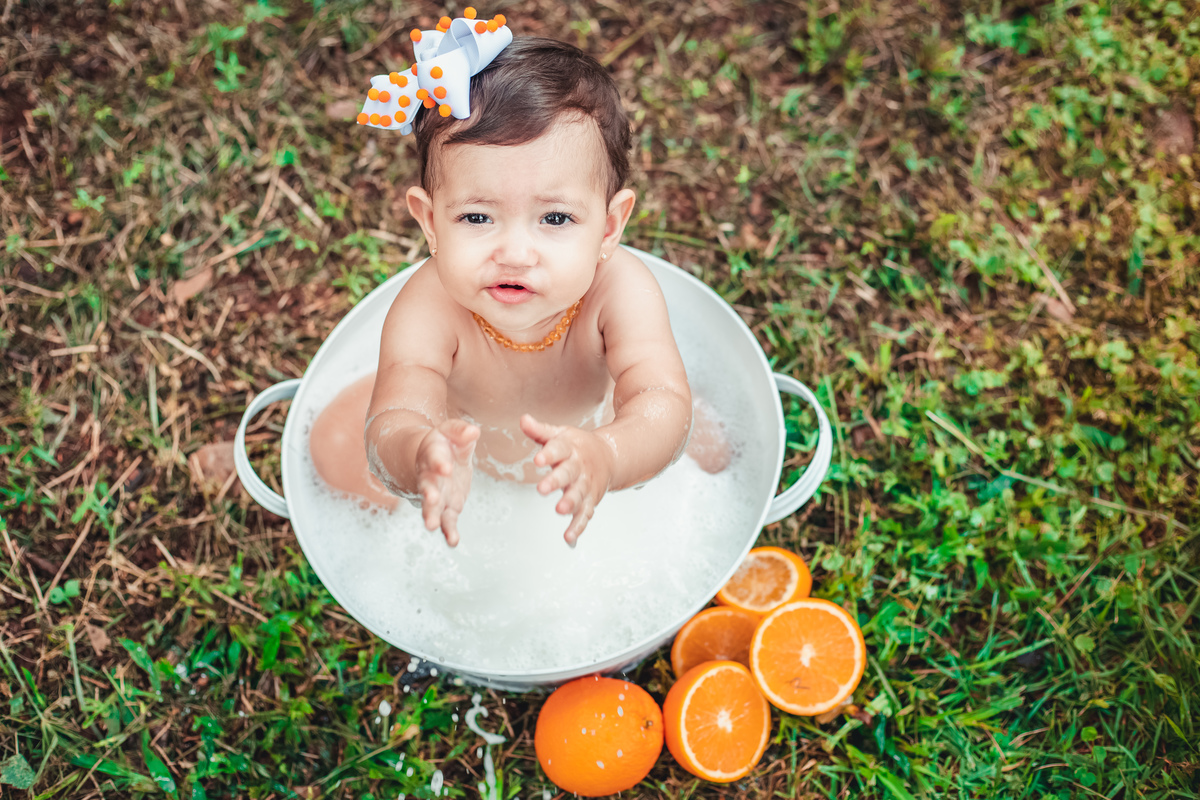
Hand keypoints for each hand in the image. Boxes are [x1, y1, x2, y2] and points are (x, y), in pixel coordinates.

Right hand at [415, 419, 479, 546]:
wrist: (433, 459)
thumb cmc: (445, 443)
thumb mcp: (453, 431)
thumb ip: (462, 432)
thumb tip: (474, 431)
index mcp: (431, 454)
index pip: (434, 458)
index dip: (439, 463)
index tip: (445, 468)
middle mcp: (430, 477)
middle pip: (428, 486)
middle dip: (429, 494)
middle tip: (431, 500)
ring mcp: (437, 494)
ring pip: (432, 507)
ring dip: (432, 516)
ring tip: (432, 527)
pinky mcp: (447, 507)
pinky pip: (447, 521)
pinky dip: (449, 531)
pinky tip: (453, 541)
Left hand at [521, 414, 615, 545]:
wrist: (610, 456)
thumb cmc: (578, 446)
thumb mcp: (560, 434)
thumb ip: (540, 431)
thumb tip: (523, 419)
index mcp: (570, 449)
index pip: (558, 449)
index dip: (548, 454)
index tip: (538, 460)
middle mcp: (579, 467)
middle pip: (568, 474)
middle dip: (556, 481)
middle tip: (542, 488)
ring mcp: (586, 485)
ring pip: (578, 495)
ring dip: (570, 503)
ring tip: (560, 510)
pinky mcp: (590, 501)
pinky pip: (585, 515)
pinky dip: (578, 526)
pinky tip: (569, 537)